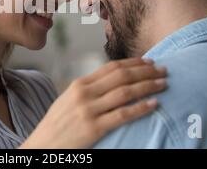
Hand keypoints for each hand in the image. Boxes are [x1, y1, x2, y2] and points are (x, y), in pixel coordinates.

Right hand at [19, 58, 166, 148]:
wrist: (43, 145)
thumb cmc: (58, 123)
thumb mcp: (69, 99)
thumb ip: (88, 89)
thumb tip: (113, 81)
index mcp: (79, 84)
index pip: (111, 67)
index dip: (133, 63)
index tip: (149, 62)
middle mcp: (84, 93)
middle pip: (121, 76)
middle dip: (145, 72)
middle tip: (164, 70)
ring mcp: (89, 110)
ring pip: (125, 92)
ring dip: (148, 86)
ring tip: (164, 84)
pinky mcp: (94, 128)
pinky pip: (122, 115)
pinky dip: (140, 108)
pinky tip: (154, 104)